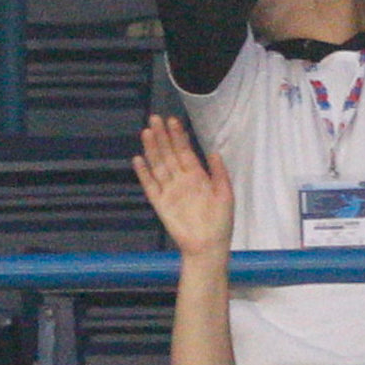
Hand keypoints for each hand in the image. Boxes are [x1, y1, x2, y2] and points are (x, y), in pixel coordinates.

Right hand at [132, 116, 234, 254]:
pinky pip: (150, 186)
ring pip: (158, 165)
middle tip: (155, 118)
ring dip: (152, 149)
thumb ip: (219, 172)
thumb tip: (213, 151)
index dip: (179, 136)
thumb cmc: (221, 223)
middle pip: (169, 154)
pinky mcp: (160, 204)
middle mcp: (182, 181)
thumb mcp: (225, 194)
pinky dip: (143, 173)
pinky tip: (138, 159)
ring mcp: (170, 191)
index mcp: (198, 177)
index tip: (173, 121)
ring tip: (146, 132)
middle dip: (163, 137)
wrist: (208, 246)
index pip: (185, 151)